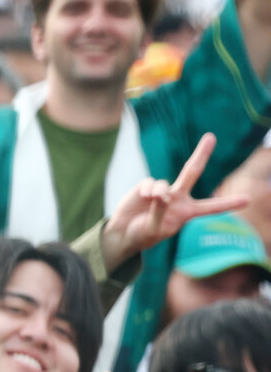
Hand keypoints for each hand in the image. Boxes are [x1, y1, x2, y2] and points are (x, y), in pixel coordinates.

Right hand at [101, 133, 247, 271]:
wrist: (123, 232)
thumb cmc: (144, 234)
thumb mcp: (156, 229)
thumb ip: (161, 211)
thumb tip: (162, 194)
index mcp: (187, 212)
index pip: (211, 207)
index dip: (228, 203)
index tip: (248, 199)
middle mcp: (178, 198)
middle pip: (192, 172)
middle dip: (201, 154)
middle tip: (210, 137)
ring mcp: (162, 190)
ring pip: (165, 184)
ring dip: (159, 193)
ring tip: (152, 202)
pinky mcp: (145, 187)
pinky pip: (150, 183)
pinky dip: (147, 190)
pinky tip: (143, 197)